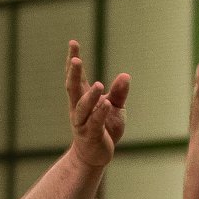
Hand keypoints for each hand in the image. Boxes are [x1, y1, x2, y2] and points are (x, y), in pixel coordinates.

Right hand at [66, 41, 130, 168]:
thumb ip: (119, 92)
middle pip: (72, 88)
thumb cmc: (104, 128)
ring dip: (90, 96)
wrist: (95, 156)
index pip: (76, 77)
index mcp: (82, 98)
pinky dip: (100, 113)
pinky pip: (95, 123)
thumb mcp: (115, 107)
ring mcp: (83, 122)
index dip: (73, 61)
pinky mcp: (91, 135)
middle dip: (73, 74)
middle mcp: (78, 108)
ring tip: (99, 84)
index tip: (73, 42)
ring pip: (83, 107)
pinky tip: (106, 104)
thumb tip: (126, 75)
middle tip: (75, 59)